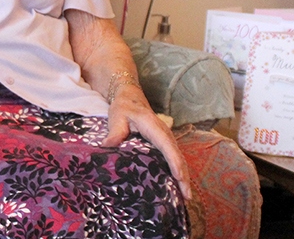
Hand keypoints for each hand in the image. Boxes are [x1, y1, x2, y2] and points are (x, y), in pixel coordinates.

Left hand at [102, 84, 192, 200]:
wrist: (130, 97)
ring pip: (178, 158)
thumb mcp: (117, 116)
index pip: (166, 145)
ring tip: (186, 197)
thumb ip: (115, 131)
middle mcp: (164, 133)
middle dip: (183, 176)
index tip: (179, 176)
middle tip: (186, 197)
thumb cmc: (123, 107)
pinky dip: (179, 171)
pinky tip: (178, 187)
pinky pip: (174, 158)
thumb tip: (107, 146)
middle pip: (177, 156)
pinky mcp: (164, 143)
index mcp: (153, 127)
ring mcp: (166, 138)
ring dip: (183, 177)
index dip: (174, 162)